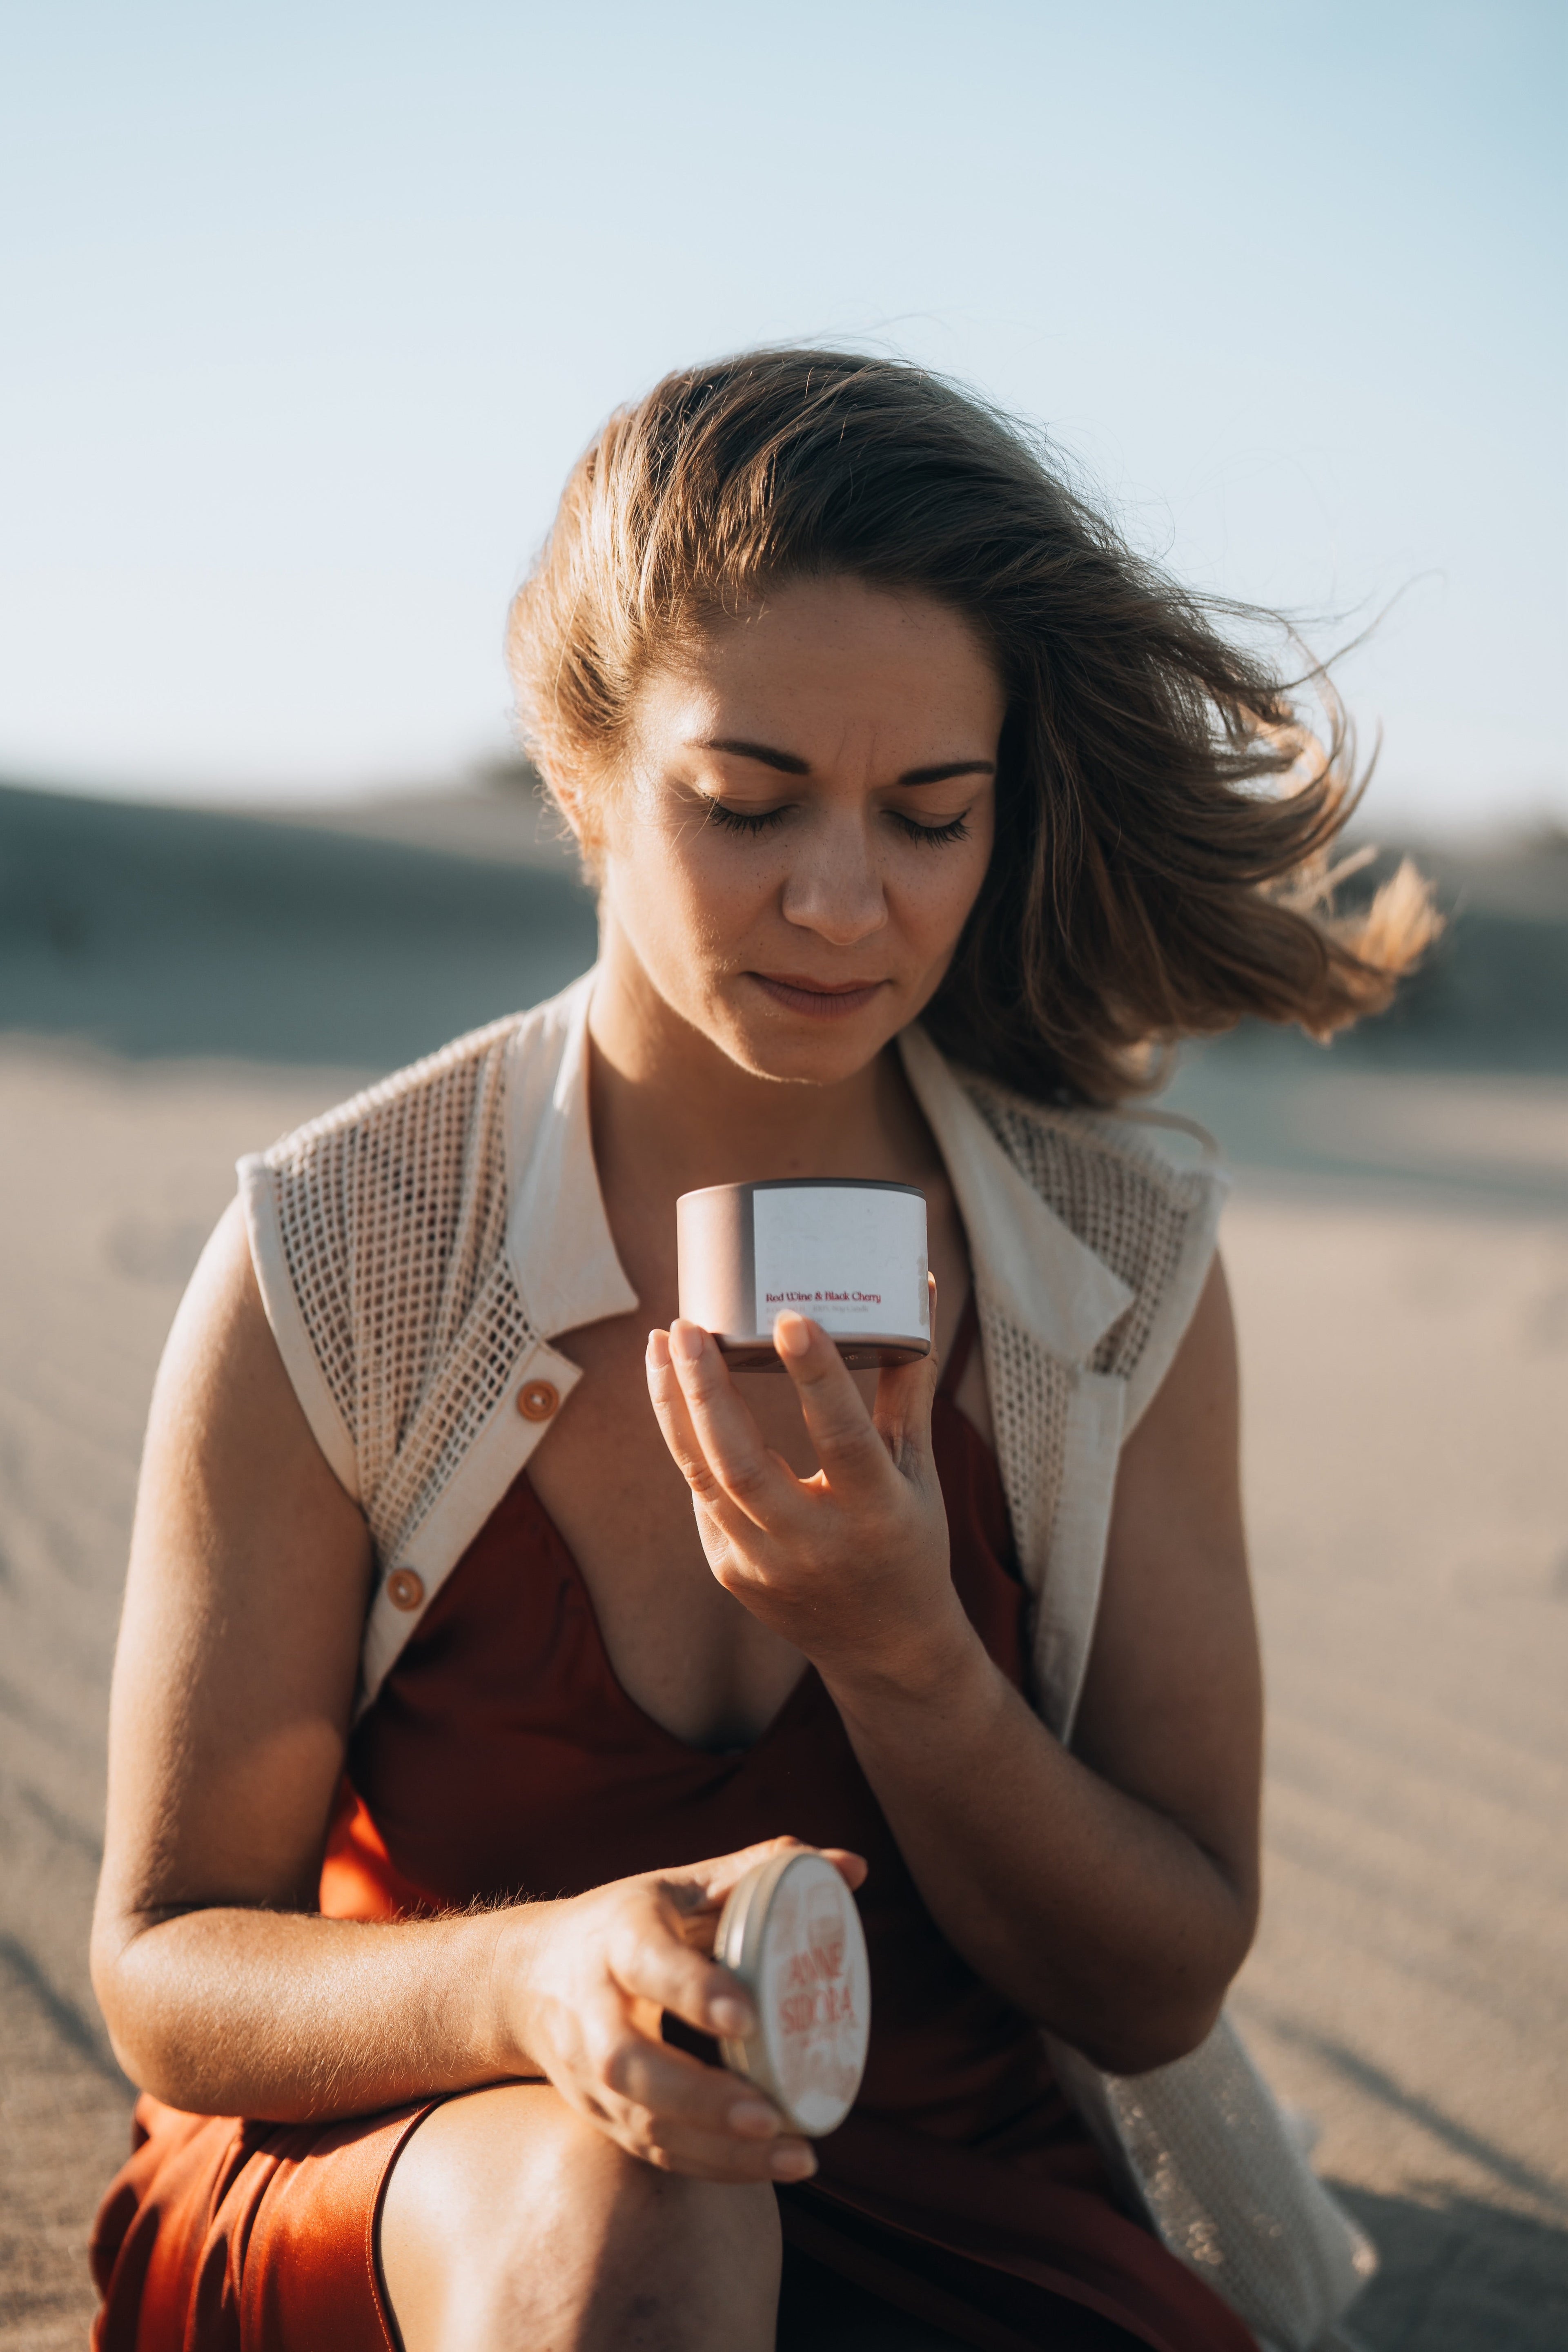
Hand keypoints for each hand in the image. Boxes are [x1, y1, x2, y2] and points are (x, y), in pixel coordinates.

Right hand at [498, 1837, 865, 2181]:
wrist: (525, 1980)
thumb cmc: (626, 1922)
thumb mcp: (681, 1884)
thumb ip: (760, 1872)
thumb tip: (855, 1867)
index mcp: (617, 1938)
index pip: (649, 1965)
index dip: (694, 1991)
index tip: (747, 2019)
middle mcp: (593, 2011)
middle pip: (632, 2064)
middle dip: (702, 2097)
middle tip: (771, 2115)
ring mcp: (590, 2075)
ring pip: (645, 2123)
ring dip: (719, 2150)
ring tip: (795, 2155)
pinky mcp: (602, 2116)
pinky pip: (654, 2151)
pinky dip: (713, 2166)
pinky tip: (772, 2166)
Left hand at [644, 1297, 971, 1695]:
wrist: (883, 1646)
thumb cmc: (908, 1539)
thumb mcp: (919, 1469)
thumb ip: (908, 1386)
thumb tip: (922, 1293)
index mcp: (877, 1514)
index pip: (842, 1438)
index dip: (816, 1378)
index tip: (790, 1318)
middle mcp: (814, 1544)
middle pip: (743, 1464)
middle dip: (706, 1390)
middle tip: (684, 1325)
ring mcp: (762, 1564)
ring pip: (703, 1476)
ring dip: (674, 1406)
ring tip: (658, 1343)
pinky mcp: (728, 1570)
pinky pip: (699, 1494)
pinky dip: (684, 1439)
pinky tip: (672, 1389)